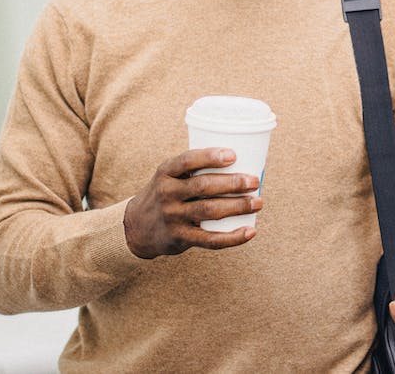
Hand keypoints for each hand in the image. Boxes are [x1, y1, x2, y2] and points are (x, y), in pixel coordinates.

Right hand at [123, 148, 261, 258]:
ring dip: (238, 206)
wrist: (136, 227)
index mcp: (165, 172)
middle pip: (203, 186)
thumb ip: (195, 170)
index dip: (211, 157)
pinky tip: (250, 232)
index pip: (187, 160)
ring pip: (210, 210)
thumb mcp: (169, 177)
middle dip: (233, 183)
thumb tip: (243, 160)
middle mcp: (167, 193)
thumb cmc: (166, 194)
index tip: (233, 155)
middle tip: (254, 181)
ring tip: (258, 202)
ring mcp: (173, 217)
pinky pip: (210, 239)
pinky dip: (233, 237)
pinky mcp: (180, 238)